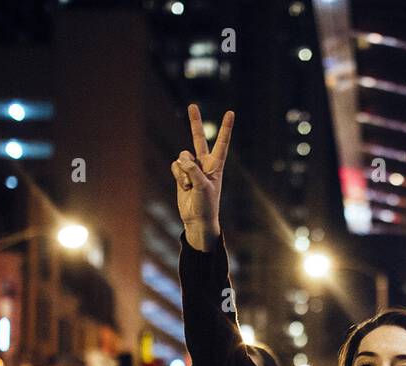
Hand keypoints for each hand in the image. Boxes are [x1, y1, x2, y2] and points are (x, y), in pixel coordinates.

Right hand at [172, 104, 233, 251]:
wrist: (197, 220)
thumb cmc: (206, 205)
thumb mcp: (202, 187)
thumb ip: (193, 171)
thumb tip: (181, 158)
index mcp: (216, 165)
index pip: (222, 142)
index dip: (225, 128)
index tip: (231, 112)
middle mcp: (204, 163)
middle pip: (198, 138)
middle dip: (195, 122)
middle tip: (192, 105)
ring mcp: (192, 168)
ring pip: (181, 157)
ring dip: (183, 171)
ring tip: (189, 186)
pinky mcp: (181, 174)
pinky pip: (175, 166)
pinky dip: (177, 176)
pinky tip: (184, 187)